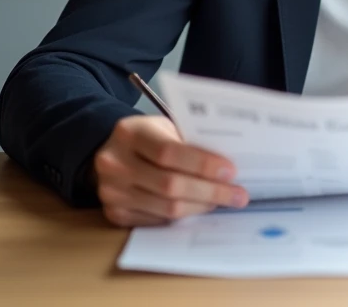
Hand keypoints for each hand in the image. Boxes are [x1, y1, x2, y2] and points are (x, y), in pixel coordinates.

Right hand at [92, 115, 248, 226]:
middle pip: (169, 185)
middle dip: (210, 191)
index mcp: (130, 133)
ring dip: (201, 207)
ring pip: (166, 208)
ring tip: (223, 203)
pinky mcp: (114, 214)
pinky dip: (183, 217)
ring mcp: (111, 192)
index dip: (202, 164)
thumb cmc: (147, 137)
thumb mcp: (163, 127)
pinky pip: (157, 222)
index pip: (169, 152)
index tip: (230, 172)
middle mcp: (114, 163)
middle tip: (238, 195)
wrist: (109, 152)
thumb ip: (188, 142)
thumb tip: (226, 168)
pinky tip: (199, 209)